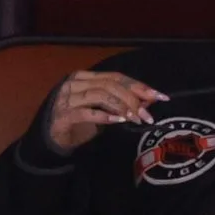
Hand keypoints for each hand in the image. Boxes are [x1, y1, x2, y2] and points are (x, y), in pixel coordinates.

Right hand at [47, 71, 167, 152]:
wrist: (55, 138)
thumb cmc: (82, 121)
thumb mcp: (106, 110)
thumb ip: (124, 102)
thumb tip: (150, 100)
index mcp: (85, 77)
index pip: (116, 77)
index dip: (139, 86)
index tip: (159, 96)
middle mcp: (75, 83)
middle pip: (109, 85)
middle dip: (132, 99)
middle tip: (146, 115)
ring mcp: (66, 98)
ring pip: (99, 95)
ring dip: (121, 107)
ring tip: (135, 119)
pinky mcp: (63, 114)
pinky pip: (86, 112)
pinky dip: (104, 116)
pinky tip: (118, 121)